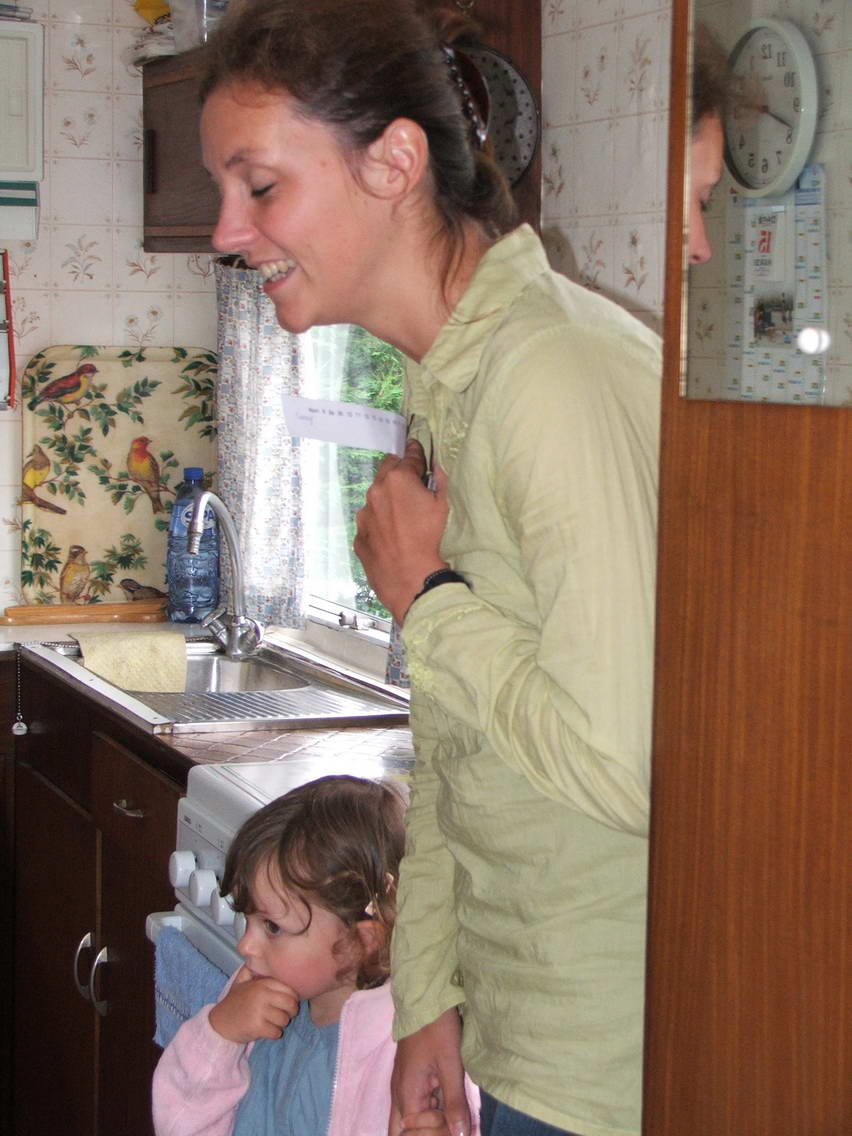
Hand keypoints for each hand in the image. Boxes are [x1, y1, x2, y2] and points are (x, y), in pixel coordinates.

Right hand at [208, 965, 298, 1043]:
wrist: (219, 1023)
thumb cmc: (235, 1002)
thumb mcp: (243, 981)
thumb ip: (255, 970)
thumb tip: (267, 958)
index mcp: (262, 983)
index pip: (290, 990)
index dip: (293, 999)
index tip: (288, 1005)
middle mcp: (262, 995)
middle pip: (291, 1005)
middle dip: (291, 1012)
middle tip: (285, 1015)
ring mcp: (259, 1011)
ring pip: (284, 1020)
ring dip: (281, 1025)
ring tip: (273, 1022)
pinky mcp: (256, 1027)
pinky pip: (276, 1032)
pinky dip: (274, 1034)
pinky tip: (267, 1031)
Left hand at [354, 440, 449, 623]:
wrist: (410, 578)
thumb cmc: (431, 539)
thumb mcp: (443, 505)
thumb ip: (439, 479)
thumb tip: (437, 464)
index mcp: (398, 479)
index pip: (409, 456)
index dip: (417, 454)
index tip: (418, 450)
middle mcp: (375, 491)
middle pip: (387, 470)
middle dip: (399, 472)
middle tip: (412, 484)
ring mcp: (364, 514)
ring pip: (376, 497)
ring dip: (387, 499)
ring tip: (402, 517)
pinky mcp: (359, 536)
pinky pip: (369, 522)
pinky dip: (379, 523)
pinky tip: (391, 536)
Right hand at [389, 1008, 469, 1135]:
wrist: (426, 1000)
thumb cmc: (438, 1029)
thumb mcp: (451, 1065)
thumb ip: (455, 1103)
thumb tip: (461, 1135)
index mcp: (406, 1095)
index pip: (413, 1134)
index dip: (436, 1133)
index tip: (457, 1123)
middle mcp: (399, 1095)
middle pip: (403, 1132)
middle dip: (427, 1132)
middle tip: (451, 1123)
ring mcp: (403, 1087)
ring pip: (410, 1121)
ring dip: (432, 1122)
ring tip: (456, 1114)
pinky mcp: (411, 1079)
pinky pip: (417, 1106)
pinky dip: (432, 1110)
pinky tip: (450, 1101)